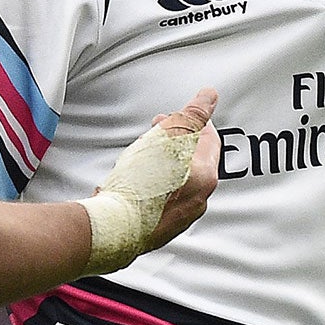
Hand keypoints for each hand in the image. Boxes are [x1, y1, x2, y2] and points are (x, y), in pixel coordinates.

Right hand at [142, 90, 219, 251]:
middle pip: (193, 161)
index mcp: (205, 177)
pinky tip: (135, 180)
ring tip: (142, 155)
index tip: (176, 116)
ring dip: (162, 163)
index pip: (209, 139)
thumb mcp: (167, 136)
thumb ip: (191, 115)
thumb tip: (210, 97)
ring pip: (177, 180)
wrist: (114, 225)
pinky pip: (162, 198)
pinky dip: (153, 185)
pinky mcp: (161, 228)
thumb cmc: (138, 186)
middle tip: (156, 132)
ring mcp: (180, 217)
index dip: (191, 121)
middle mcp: (198, 200)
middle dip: (175, 142)